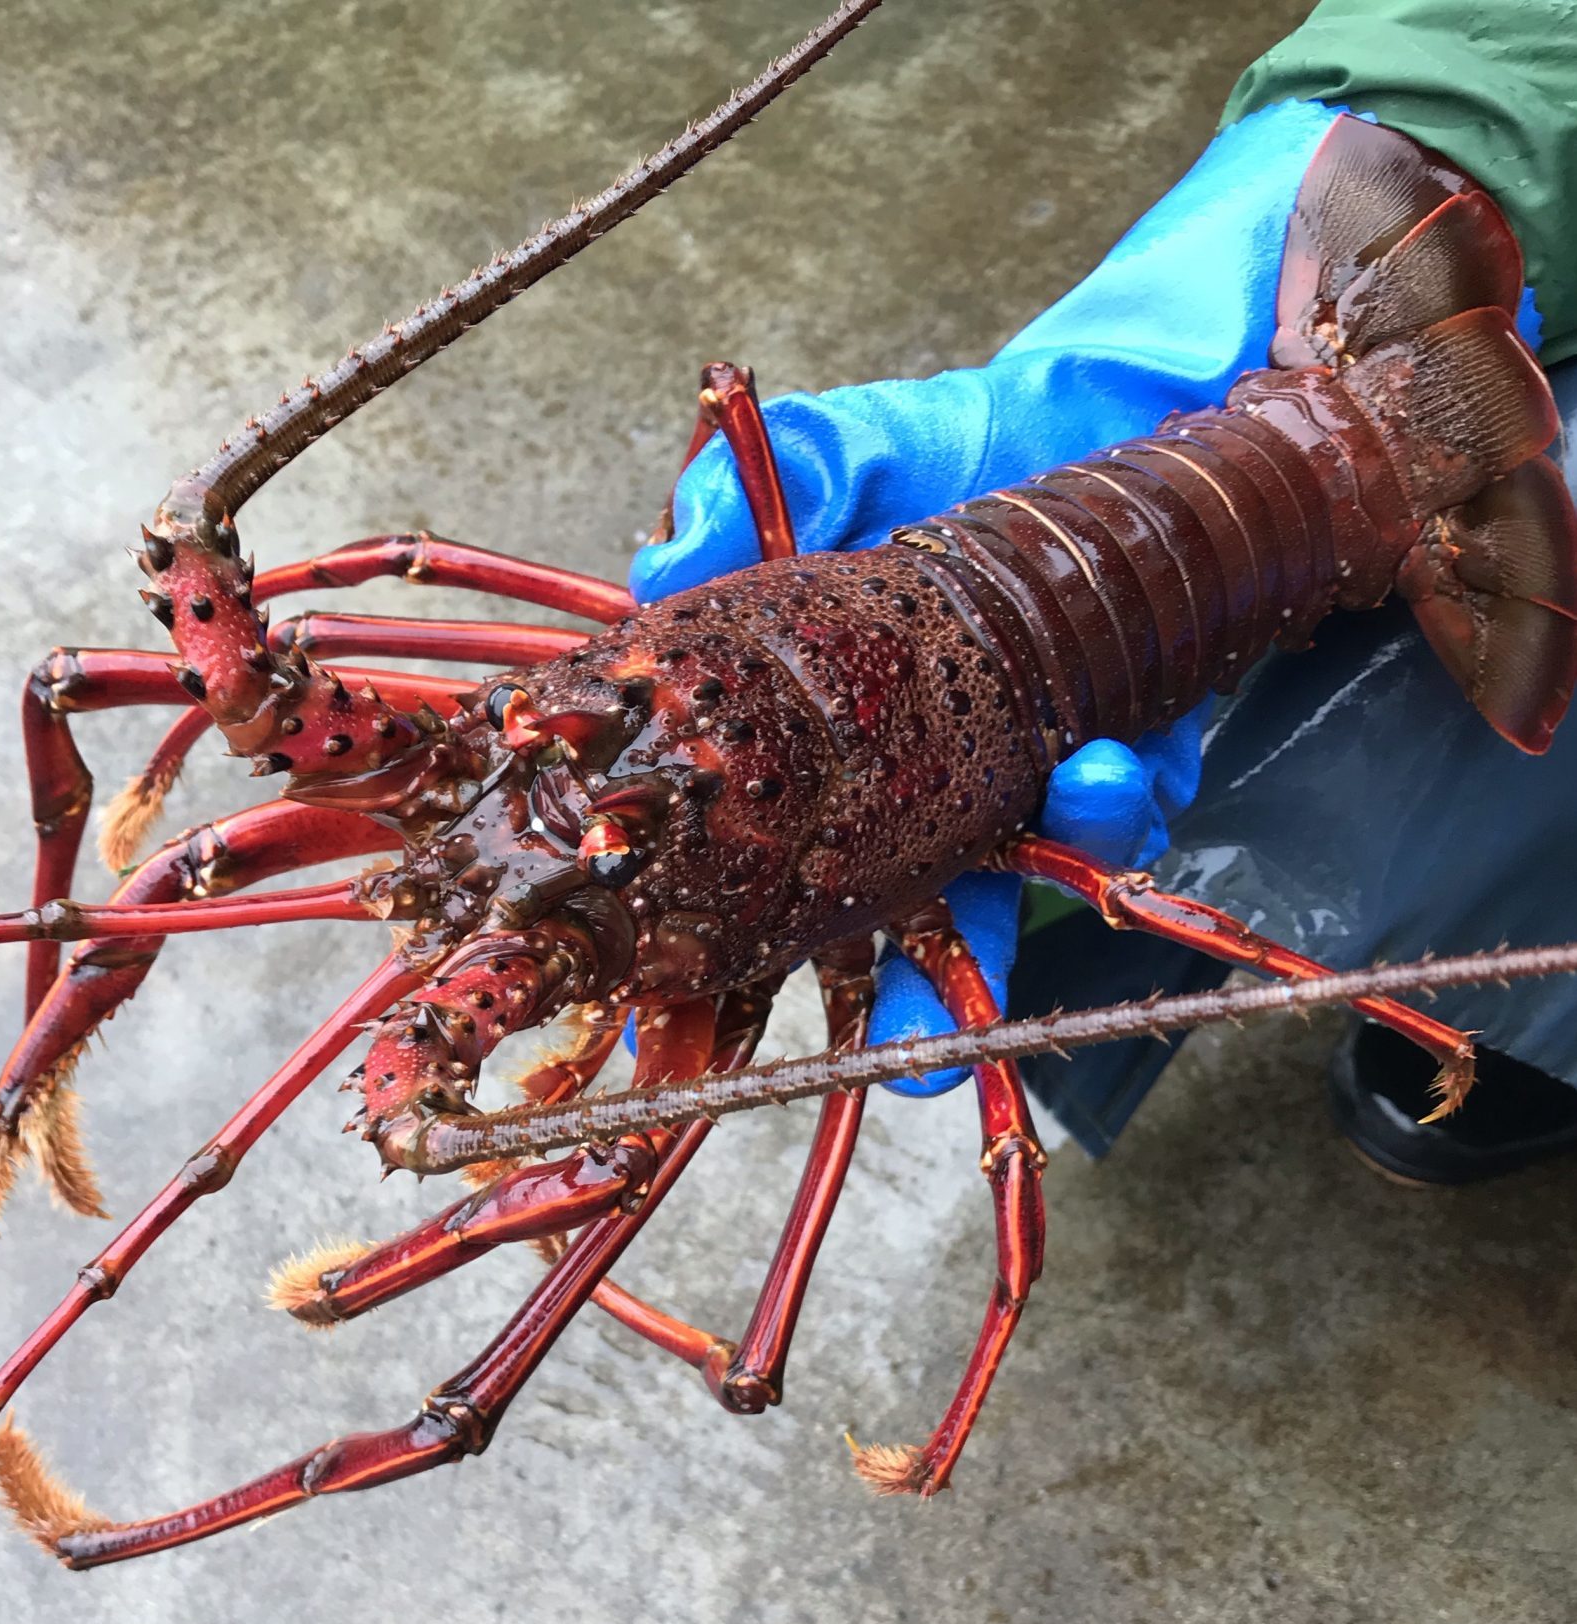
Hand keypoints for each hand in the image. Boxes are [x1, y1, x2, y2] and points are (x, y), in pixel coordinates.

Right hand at [630, 100, 1340, 1092]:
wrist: (1131, 406)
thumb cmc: (970, 438)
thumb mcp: (856, 449)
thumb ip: (768, 486)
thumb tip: (666, 556)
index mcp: (828, 720)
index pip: (769, 833)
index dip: (739, 921)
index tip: (704, 995)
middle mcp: (911, 767)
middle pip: (883, 911)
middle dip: (892, 989)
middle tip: (892, 1045)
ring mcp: (1011, 774)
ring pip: (1003, 887)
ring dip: (1016, 900)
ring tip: (1039, 830)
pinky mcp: (1112, 758)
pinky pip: (1109, 820)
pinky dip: (1108, 809)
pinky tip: (1104, 766)